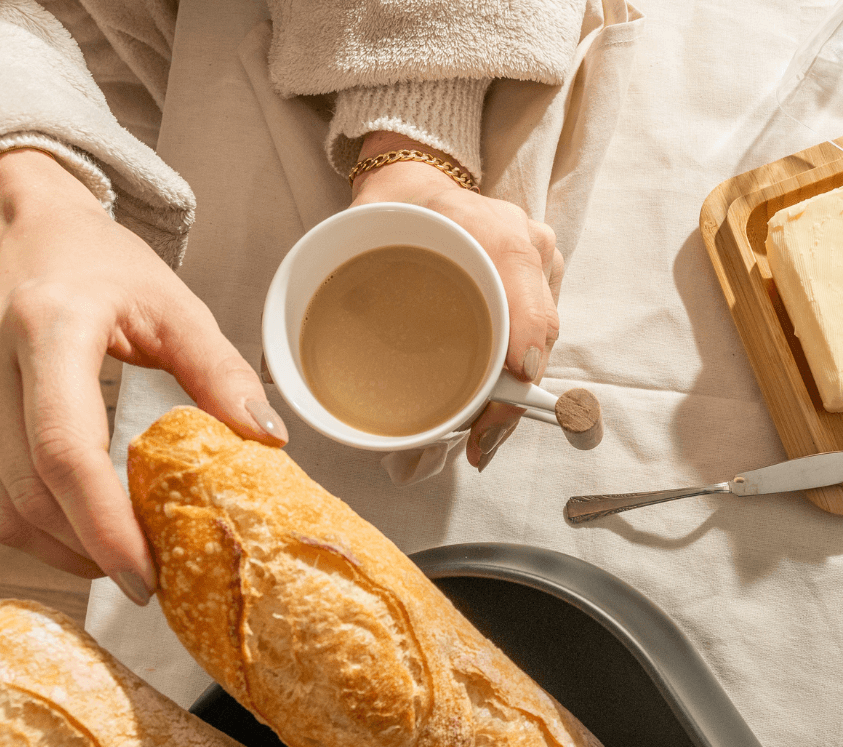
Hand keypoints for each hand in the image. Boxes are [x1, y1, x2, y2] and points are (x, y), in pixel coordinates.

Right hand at [0, 148, 287, 603]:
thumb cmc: (99, 259)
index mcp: (49, 330)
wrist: (23, 221)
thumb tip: (267, 439)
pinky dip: (30, 523)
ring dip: (55, 546)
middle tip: (145, 581)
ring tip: (118, 559)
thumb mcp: (172, 303)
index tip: (144, 574)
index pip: (66, 449)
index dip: (102, 524)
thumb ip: (220, 370)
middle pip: (26, 491)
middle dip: (86, 550)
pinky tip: (77, 527)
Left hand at [350, 133, 562, 469]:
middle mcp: (527, 247)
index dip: (522, 349)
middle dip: (512, 400)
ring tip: (482, 437)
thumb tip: (277, 370)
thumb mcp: (360, 230)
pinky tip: (493, 412)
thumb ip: (323, 289)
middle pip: (537, 335)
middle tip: (479, 443)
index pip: (523, 297)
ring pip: (541, 346)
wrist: (423, 185)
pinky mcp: (543, 290)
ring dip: (515, 398)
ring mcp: (542, 270)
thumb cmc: (394, 210)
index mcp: (488, 228)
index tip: (505, 397)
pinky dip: (518, 381)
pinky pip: (538, 341)